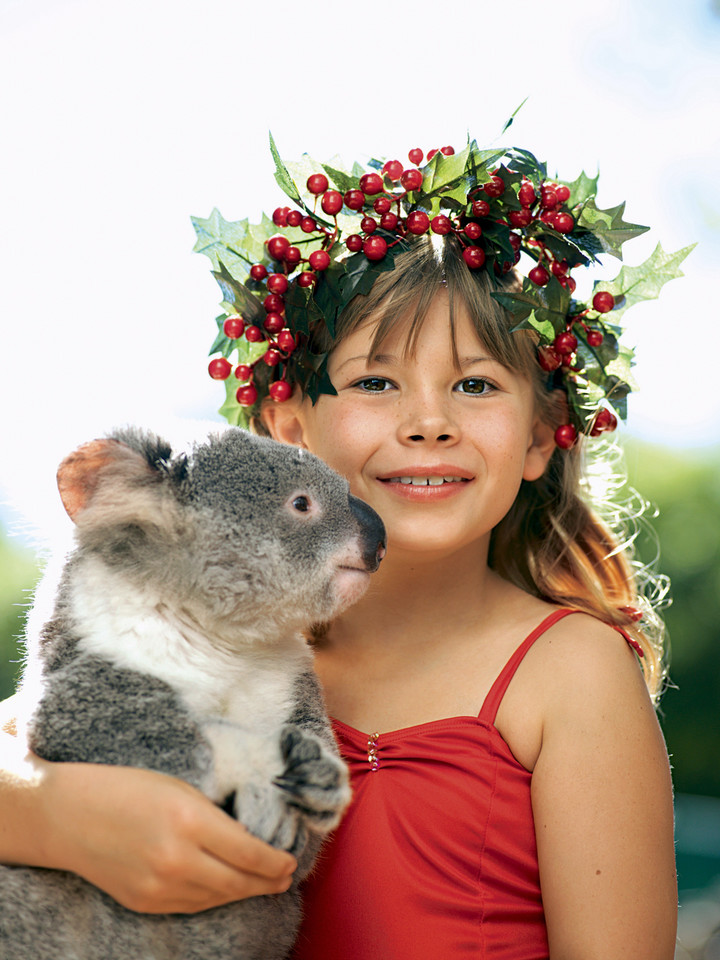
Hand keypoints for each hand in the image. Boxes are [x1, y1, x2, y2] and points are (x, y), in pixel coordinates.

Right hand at [39, 760, 297, 913]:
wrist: (68, 815)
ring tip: (263, 885)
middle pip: (238, 881)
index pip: (249, 852)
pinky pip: (191, 906)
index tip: (291, 860)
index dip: (275, 861)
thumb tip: (249, 839)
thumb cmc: (126, 788)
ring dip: (243, 892)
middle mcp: (178, 859)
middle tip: (285, 877)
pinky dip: (214, 899)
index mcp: (190, 821)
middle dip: (267, 881)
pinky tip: (226, 890)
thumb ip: (214, 816)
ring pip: (216, 898)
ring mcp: (159, 887)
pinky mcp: (145, 902)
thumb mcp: (179, 788)